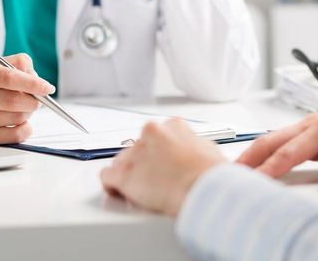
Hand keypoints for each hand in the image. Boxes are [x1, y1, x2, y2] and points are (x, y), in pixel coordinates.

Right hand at [0, 54, 54, 143]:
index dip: (32, 83)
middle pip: (13, 100)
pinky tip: (21, 122)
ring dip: (28, 113)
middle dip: (33, 100)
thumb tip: (36, 77)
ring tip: (24, 107)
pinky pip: (11, 136)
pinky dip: (24, 129)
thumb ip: (17, 63)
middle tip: (37, 98)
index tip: (47, 87)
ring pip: (15, 118)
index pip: (7, 77)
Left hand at [101, 119, 224, 216]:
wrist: (203, 189)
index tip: (163, 164)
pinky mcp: (124, 173)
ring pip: (123, 161)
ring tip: (143, 191)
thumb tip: (194, 151)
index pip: (157, 136)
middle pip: (139, 148)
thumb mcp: (209, 149)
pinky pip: (108, 176)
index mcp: (173, 126)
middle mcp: (151, 133)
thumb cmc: (210, 175)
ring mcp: (136, 152)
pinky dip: (113, 185)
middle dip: (145, 163)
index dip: (160, 153)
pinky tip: (121, 192)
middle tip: (156, 180)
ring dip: (131, 174)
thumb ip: (194, 144)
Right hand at [237, 101, 317, 189]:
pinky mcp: (310, 134)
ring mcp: (308, 126)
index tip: (254, 180)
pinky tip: (258, 163)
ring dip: (254, 153)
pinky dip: (266, 152)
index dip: (270, 167)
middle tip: (230, 173)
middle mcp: (311, 124)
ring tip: (237, 169)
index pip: (289, 151)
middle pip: (271, 139)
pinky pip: (282, 142)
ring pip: (273, 139)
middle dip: (250, 156)